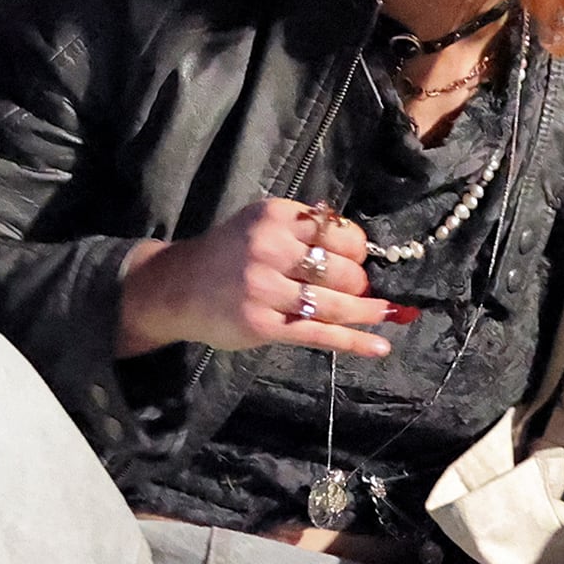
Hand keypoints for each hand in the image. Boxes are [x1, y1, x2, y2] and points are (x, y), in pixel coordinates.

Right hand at [117, 195, 408, 359]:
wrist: (176, 287)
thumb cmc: (227, 255)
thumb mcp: (260, 224)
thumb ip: (303, 229)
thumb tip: (362, 249)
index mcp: (275, 217)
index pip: (339, 233)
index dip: (357, 250)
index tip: (356, 260)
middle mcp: (269, 248)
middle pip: (342, 269)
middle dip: (358, 283)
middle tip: (356, 290)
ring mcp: (265, 289)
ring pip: (335, 304)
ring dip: (367, 311)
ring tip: (386, 313)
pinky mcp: (262, 325)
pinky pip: (319, 334)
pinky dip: (355, 342)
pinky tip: (380, 347)